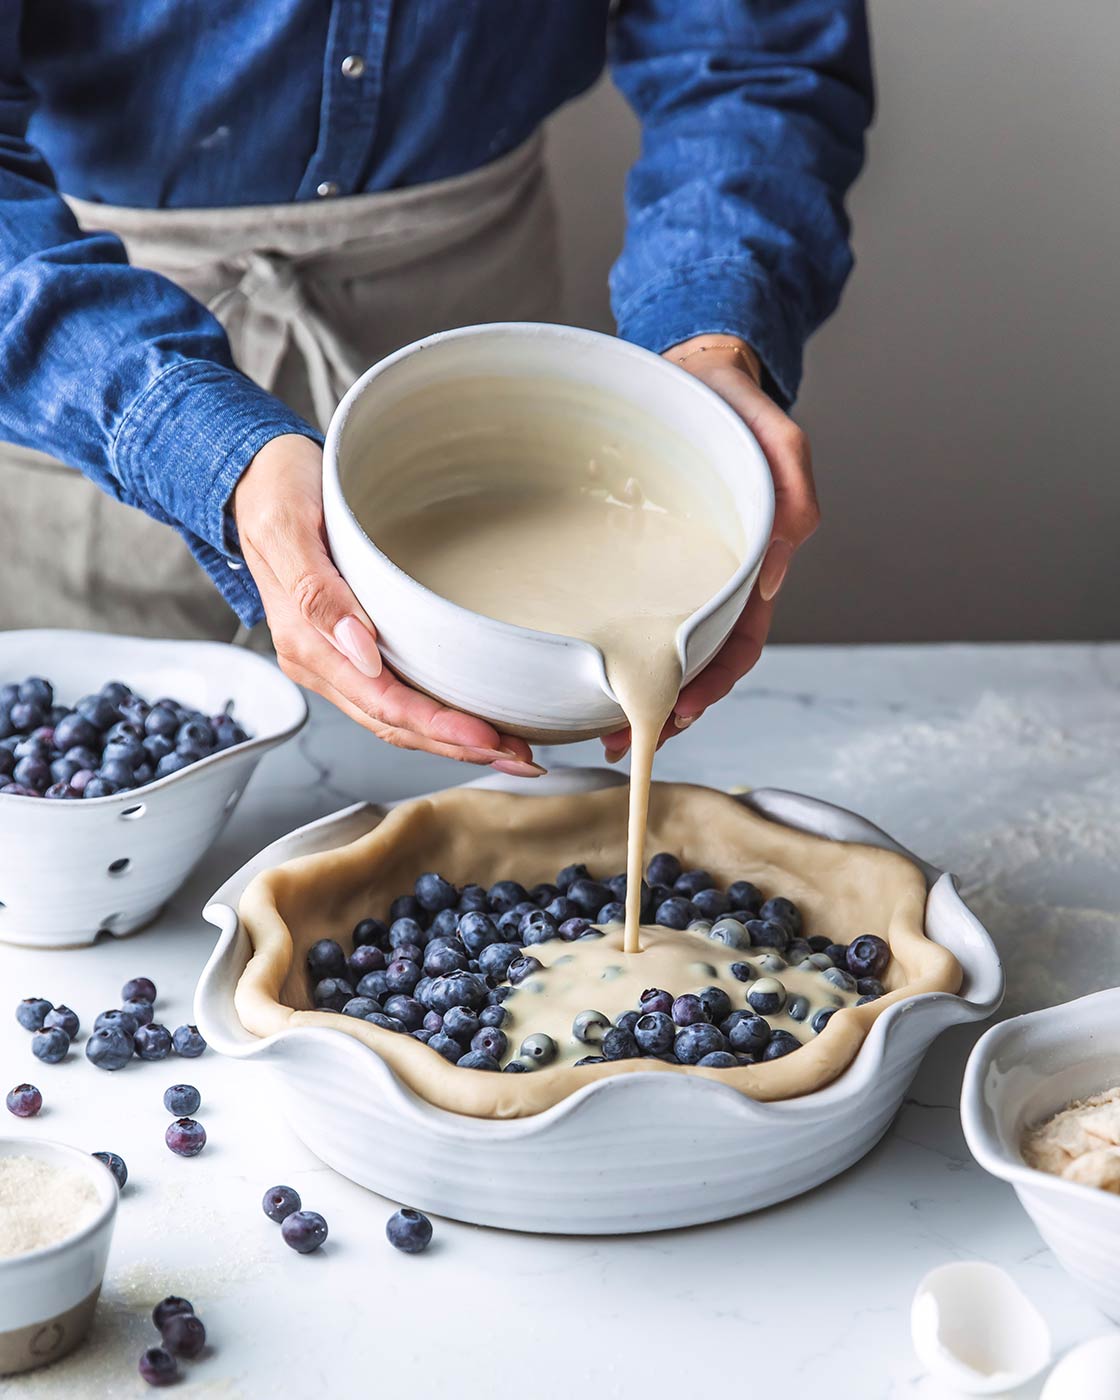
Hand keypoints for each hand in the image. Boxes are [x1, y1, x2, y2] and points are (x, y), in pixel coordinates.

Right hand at [233, 434, 543, 774]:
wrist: (255, 475)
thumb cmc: (276, 491)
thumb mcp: (288, 525)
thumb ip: (316, 591)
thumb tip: (360, 648)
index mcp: (306, 641)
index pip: (381, 702)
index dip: (436, 727)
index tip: (487, 738)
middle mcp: (321, 662)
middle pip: (395, 724)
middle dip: (459, 746)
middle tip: (522, 757)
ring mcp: (335, 660)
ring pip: (397, 720)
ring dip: (454, 741)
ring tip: (511, 751)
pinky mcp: (351, 650)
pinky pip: (395, 697)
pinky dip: (437, 717)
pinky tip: (472, 720)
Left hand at [602, 335, 819, 760]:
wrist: (689, 369)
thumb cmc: (734, 403)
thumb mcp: (776, 437)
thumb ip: (791, 495)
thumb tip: (770, 575)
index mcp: (747, 562)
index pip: (738, 642)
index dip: (713, 685)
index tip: (680, 716)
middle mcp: (707, 576)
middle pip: (693, 661)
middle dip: (664, 709)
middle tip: (620, 743)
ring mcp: (669, 569)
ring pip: (657, 645)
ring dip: (632, 690)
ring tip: (594, 728)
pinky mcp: (634, 555)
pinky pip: (624, 607)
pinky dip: (610, 644)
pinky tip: (578, 666)